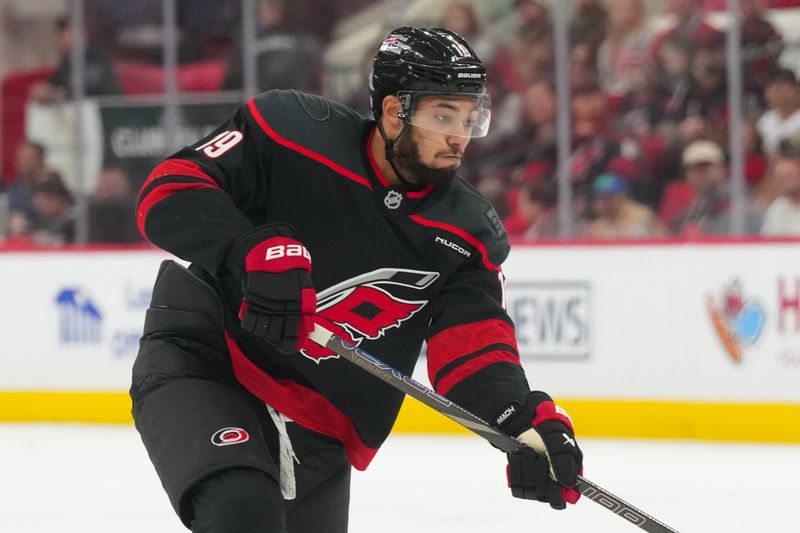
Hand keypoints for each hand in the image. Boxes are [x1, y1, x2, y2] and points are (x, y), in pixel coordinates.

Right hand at [228, 224, 315, 352]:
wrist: (270, 254)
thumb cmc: (290, 271)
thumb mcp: (305, 288)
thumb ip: (307, 309)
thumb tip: (307, 328)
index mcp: (295, 305)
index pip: (293, 332)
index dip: (290, 344)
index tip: (289, 347)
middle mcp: (279, 307)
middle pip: (275, 335)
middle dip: (277, 340)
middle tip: (278, 339)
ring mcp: (264, 305)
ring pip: (262, 331)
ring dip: (264, 334)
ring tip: (267, 329)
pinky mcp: (251, 301)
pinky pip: (249, 323)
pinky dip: (251, 326)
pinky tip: (256, 323)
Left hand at [496, 391, 582, 508]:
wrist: (525, 420)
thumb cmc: (547, 429)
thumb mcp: (559, 441)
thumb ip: (564, 462)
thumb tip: (568, 484)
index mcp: (566, 476)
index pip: (560, 499)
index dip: (556, 494)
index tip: (552, 482)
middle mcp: (550, 483)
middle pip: (543, 495)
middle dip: (539, 473)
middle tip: (538, 456)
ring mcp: (534, 482)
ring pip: (529, 490)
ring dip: (526, 467)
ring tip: (527, 451)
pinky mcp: (520, 479)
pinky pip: (516, 485)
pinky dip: (515, 468)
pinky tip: (518, 455)